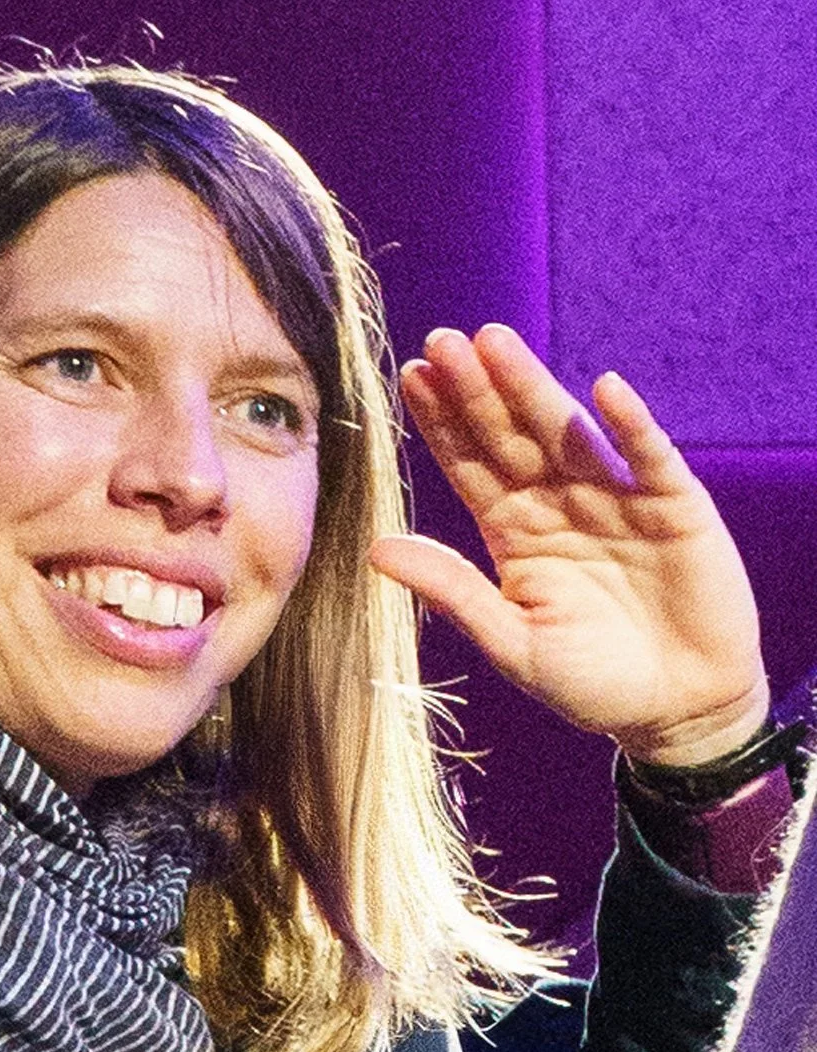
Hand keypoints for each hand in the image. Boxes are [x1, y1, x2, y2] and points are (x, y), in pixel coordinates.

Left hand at [377, 324, 767, 763]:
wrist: (677, 709)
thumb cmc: (591, 682)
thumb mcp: (512, 642)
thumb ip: (453, 591)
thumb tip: (374, 550)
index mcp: (516, 532)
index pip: (472, 466)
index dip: (443, 424)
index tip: (410, 377)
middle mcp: (561, 503)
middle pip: (512, 437)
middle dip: (477, 391)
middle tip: (442, 342)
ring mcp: (618, 498)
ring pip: (569, 433)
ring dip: (534, 389)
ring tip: (496, 342)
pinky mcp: (675, 506)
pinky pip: (650, 457)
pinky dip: (631, 425)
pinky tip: (605, 390)